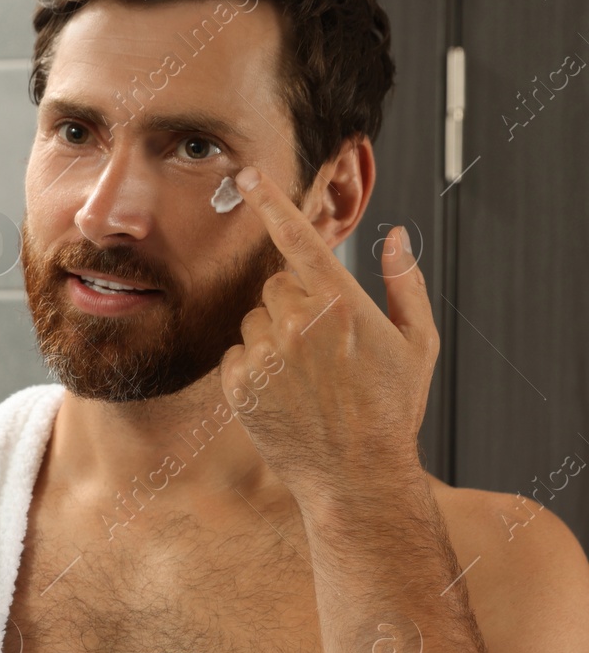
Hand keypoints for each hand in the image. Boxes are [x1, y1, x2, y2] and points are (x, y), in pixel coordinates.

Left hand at [219, 166, 438, 509]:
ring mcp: (265, 354)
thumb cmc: (391, 410)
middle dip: (293, 303)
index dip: (271, 203)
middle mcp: (299, 323)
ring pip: (254, 320)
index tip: (247, 177)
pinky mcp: (239, 383)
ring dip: (273, 337)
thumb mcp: (417, 344)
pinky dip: (254, 369)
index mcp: (342, 304)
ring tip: (306, 378)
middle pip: (276, 285)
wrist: (356, 475)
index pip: (299, 240)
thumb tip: (396, 237)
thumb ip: (406, 284)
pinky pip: (236, 355)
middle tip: (322, 346)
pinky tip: (284, 395)